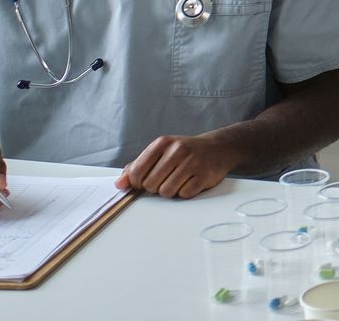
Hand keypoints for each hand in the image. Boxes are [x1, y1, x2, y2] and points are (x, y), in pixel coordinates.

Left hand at [117, 133, 238, 198]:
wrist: (218, 148)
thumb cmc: (185, 152)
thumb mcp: (160, 152)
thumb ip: (137, 167)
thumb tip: (120, 185)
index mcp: (163, 143)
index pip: (137, 172)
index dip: (138, 183)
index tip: (145, 181)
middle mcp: (177, 150)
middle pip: (151, 185)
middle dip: (156, 187)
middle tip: (168, 178)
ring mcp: (192, 162)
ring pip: (166, 192)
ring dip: (171, 191)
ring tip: (180, 180)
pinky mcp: (204, 175)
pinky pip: (184, 194)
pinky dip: (186, 192)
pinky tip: (191, 181)